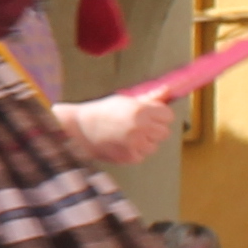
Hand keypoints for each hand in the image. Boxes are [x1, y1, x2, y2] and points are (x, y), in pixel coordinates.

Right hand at [58, 91, 174, 168]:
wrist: (79, 128)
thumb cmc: (102, 111)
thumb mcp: (125, 100)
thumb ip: (149, 98)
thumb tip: (167, 90)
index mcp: (141, 110)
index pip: (168, 116)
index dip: (160, 115)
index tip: (150, 116)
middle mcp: (140, 127)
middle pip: (164, 132)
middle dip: (155, 129)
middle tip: (139, 126)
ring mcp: (135, 144)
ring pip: (154, 146)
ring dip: (145, 142)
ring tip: (128, 135)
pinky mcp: (129, 157)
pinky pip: (142, 156)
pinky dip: (135, 151)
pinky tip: (122, 143)